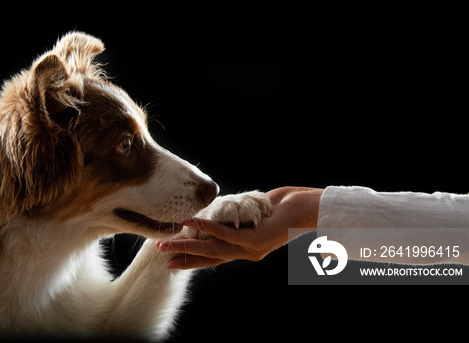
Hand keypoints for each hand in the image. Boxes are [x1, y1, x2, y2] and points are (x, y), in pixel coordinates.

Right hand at [157, 187, 322, 269]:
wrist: (307, 208)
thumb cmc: (282, 207)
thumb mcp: (251, 213)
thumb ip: (233, 218)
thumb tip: (215, 213)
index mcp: (245, 249)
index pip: (213, 256)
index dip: (192, 259)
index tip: (171, 261)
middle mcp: (247, 252)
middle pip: (209, 256)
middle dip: (183, 257)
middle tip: (161, 258)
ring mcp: (250, 248)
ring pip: (212, 248)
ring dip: (187, 245)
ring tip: (167, 243)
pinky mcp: (254, 239)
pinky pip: (225, 233)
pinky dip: (205, 228)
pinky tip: (190, 224)